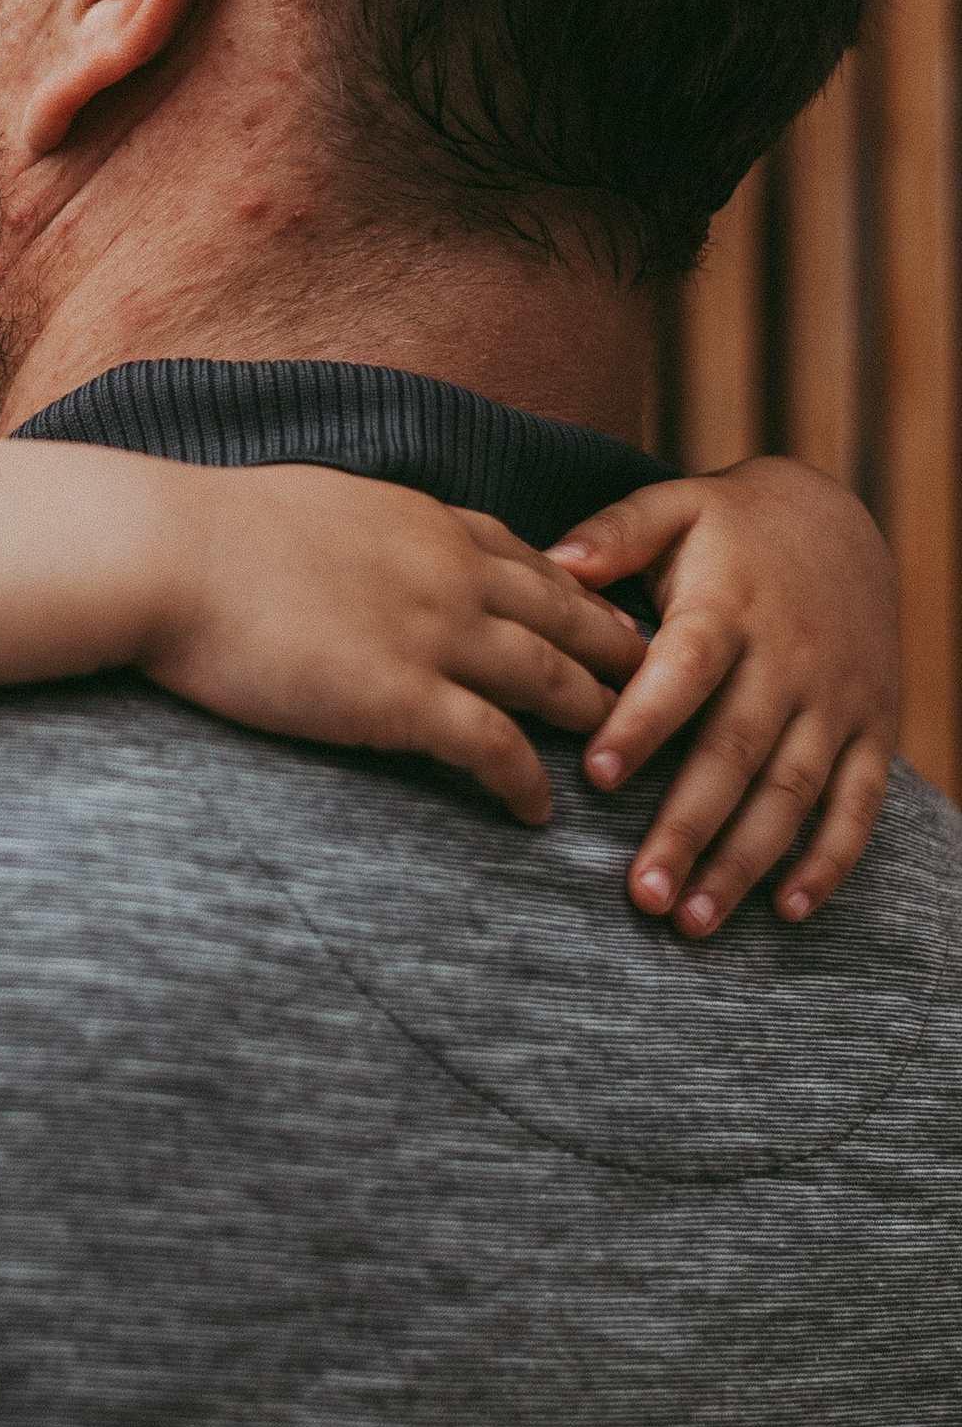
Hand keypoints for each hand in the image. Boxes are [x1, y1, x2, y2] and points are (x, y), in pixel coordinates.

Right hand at [140, 467, 644, 823]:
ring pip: (551, 680)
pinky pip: (494, 748)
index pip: (526, 556)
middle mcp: (448, 570)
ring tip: (625, 755)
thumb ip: (349, 527)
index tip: (606, 618)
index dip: (576, 592)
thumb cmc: (202, 529)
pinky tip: (539, 812)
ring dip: (596, 719)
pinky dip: (528, 782)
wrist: (164, 553)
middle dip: (616, 653)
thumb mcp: (302, 502)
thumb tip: (340, 542)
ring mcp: (433, 634)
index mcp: (421, 519)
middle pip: (564, 616)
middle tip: (658, 688)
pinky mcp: (403, 698)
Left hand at [548, 460, 898, 934]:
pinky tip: (789, 911)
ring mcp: (837, 701)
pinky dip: (831, 860)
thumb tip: (553, 564)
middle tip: (642, 895)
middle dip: (689, 828)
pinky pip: (859, 803)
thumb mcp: (674, 506)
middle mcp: (789, 661)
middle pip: (736, 753)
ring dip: (747, 862)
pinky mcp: (872, 728)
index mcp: (729, 609)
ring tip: (694, 920)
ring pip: (793, 791)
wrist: (841, 521)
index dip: (644, 723)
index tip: (597, 777)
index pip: (684, 672)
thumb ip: (614, 534)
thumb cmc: (730, 527)